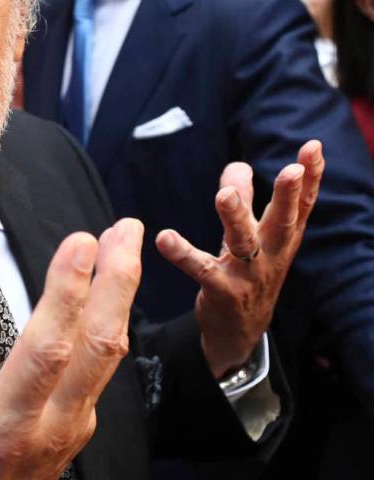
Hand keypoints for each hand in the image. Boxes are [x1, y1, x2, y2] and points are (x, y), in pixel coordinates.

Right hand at [0, 219, 142, 479]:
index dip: (66, 295)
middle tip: (126, 228)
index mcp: (4, 428)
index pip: (46, 352)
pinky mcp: (76, 426)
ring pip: (107, 354)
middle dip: (118, 281)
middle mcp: (50, 428)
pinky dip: (110, 319)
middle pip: (97, 347)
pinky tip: (109, 290)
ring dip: (121, 294)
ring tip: (125, 242)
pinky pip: (102, 366)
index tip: (81, 243)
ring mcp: (71, 428)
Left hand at [156, 140, 323, 378]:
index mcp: (281, 239)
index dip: (310, 177)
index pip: (301, 205)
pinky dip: (183, 254)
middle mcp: (270, 256)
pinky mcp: (221, 292)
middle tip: (291, 170)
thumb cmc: (247, 273)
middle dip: (287, 196)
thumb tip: (238, 164)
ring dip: (235, 217)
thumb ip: (244, 200)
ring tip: (223, 194)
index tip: (314, 147)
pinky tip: (165, 238)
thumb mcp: (251, 236)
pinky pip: (201, 270)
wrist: (238, 332)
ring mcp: (248, 276)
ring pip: (244, 244)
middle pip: (282, 223)